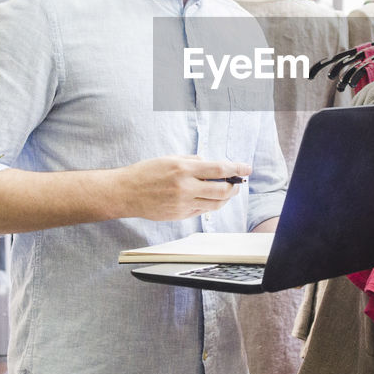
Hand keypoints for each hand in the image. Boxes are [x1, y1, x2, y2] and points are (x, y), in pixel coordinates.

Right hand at [115, 156, 252, 221]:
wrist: (126, 192)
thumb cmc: (147, 172)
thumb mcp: (170, 158)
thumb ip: (193, 161)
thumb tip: (212, 165)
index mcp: (184, 169)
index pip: (219, 169)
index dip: (236, 169)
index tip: (247, 168)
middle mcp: (185, 187)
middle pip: (222, 190)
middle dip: (234, 187)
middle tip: (237, 183)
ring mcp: (183, 203)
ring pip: (215, 204)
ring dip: (225, 198)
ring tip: (227, 192)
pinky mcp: (180, 215)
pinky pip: (202, 211)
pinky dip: (210, 204)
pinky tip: (210, 199)